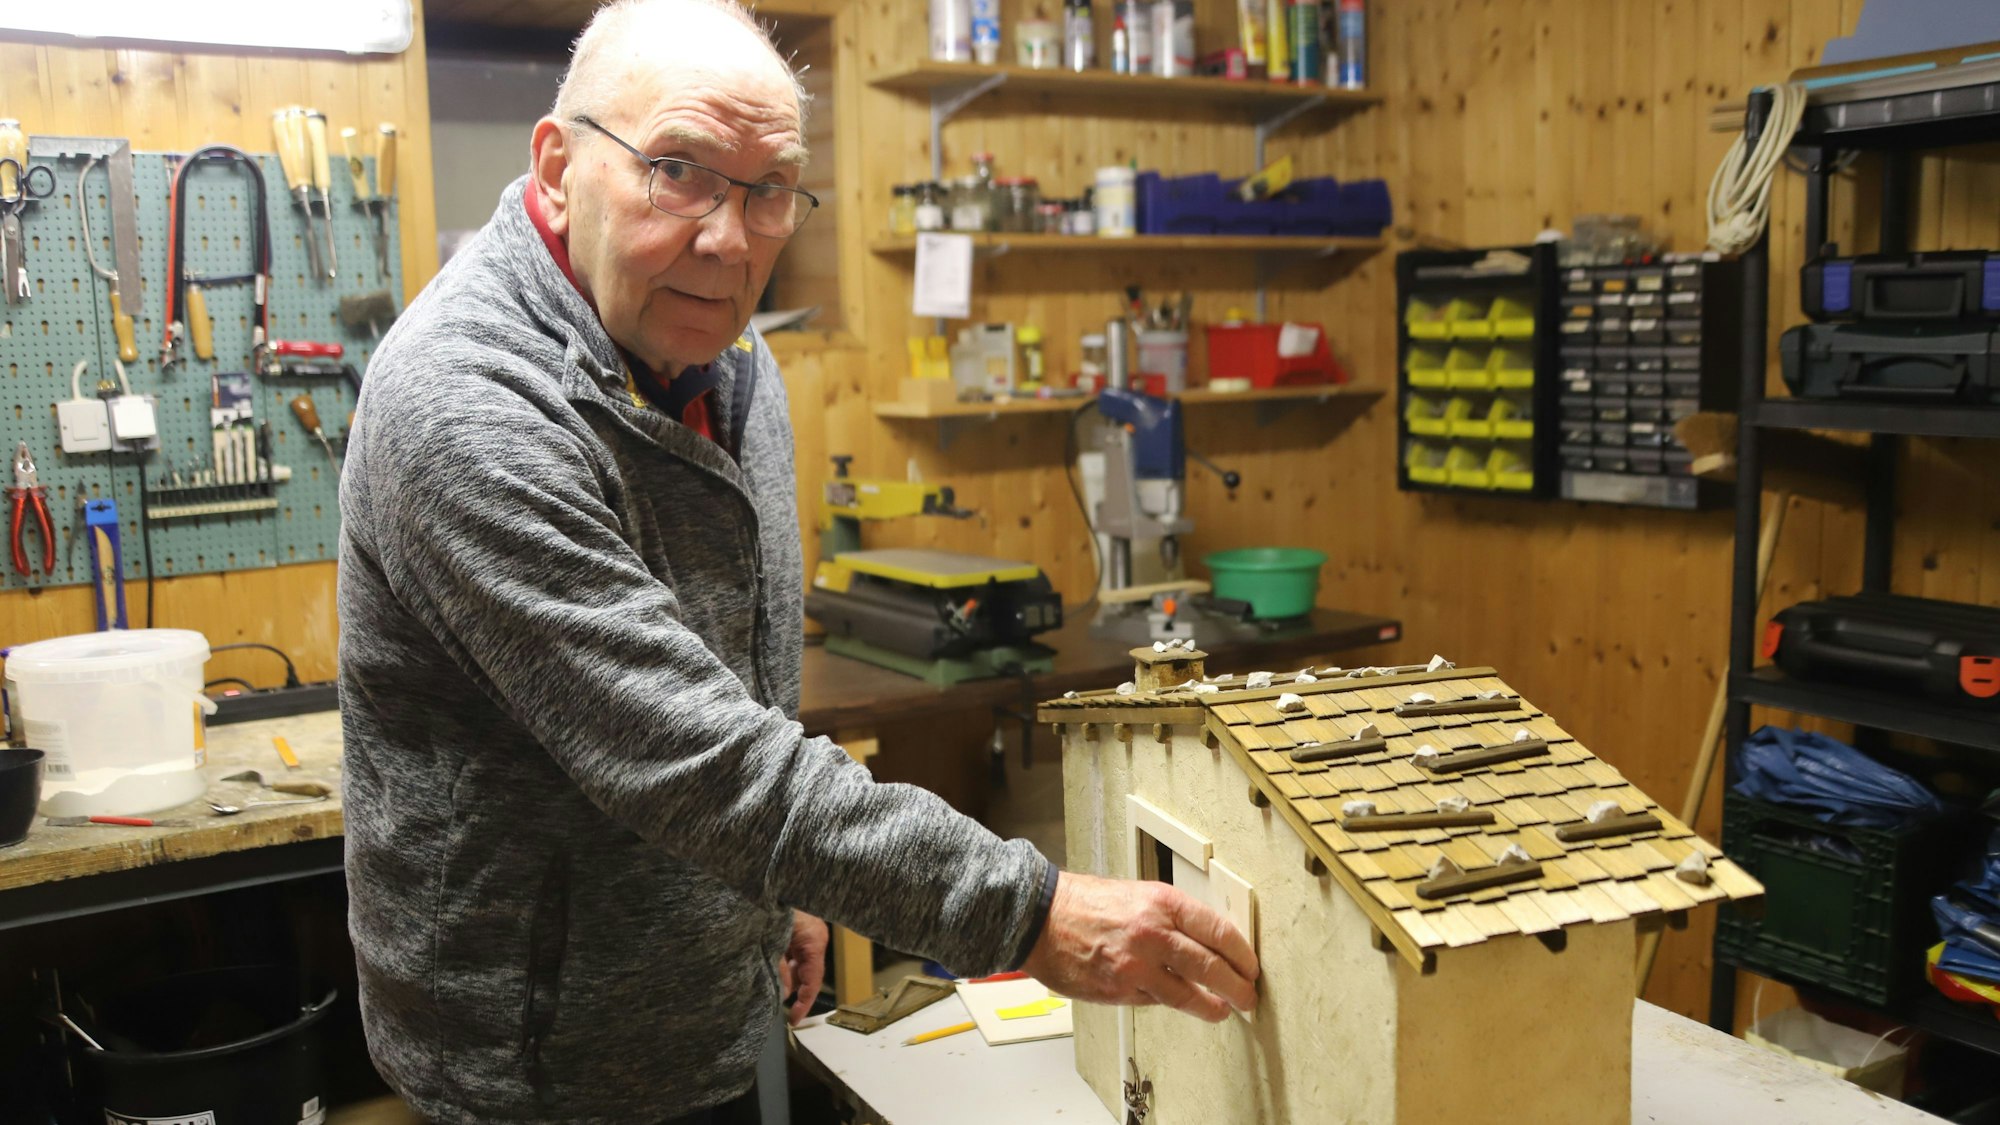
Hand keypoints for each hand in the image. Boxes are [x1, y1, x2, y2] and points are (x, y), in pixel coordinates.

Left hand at [779, 910, 828, 1025]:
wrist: (766, 878)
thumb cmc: (772, 905)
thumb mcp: (773, 941)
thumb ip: (778, 969)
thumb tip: (782, 994)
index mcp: (814, 940)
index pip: (813, 981)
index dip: (804, 1004)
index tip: (793, 1020)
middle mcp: (816, 937)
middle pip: (808, 973)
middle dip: (794, 990)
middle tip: (779, 1006)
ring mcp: (809, 931)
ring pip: (801, 963)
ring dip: (789, 975)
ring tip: (772, 985)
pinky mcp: (800, 927)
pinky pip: (797, 951)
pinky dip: (787, 962)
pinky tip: (774, 966)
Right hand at [1020, 871, 1257, 1022]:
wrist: (1040, 917)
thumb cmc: (1086, 902)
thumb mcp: (1138, 894)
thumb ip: (1171, 917)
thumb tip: (1207, 941)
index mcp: (1162, 902)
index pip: (1219, 931)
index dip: (1243, 954)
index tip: (1251, 966)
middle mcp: (1154, 934)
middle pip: (1212, 968)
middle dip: (1238, 987)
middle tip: (1248, 996)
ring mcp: (1136, 966)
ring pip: (1189, 996)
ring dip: (1212, 1007)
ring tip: (1223, 1011)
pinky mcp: (1120, 990)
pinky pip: (1156, 1002)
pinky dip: (1170, 1002)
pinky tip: (1179, 1002)